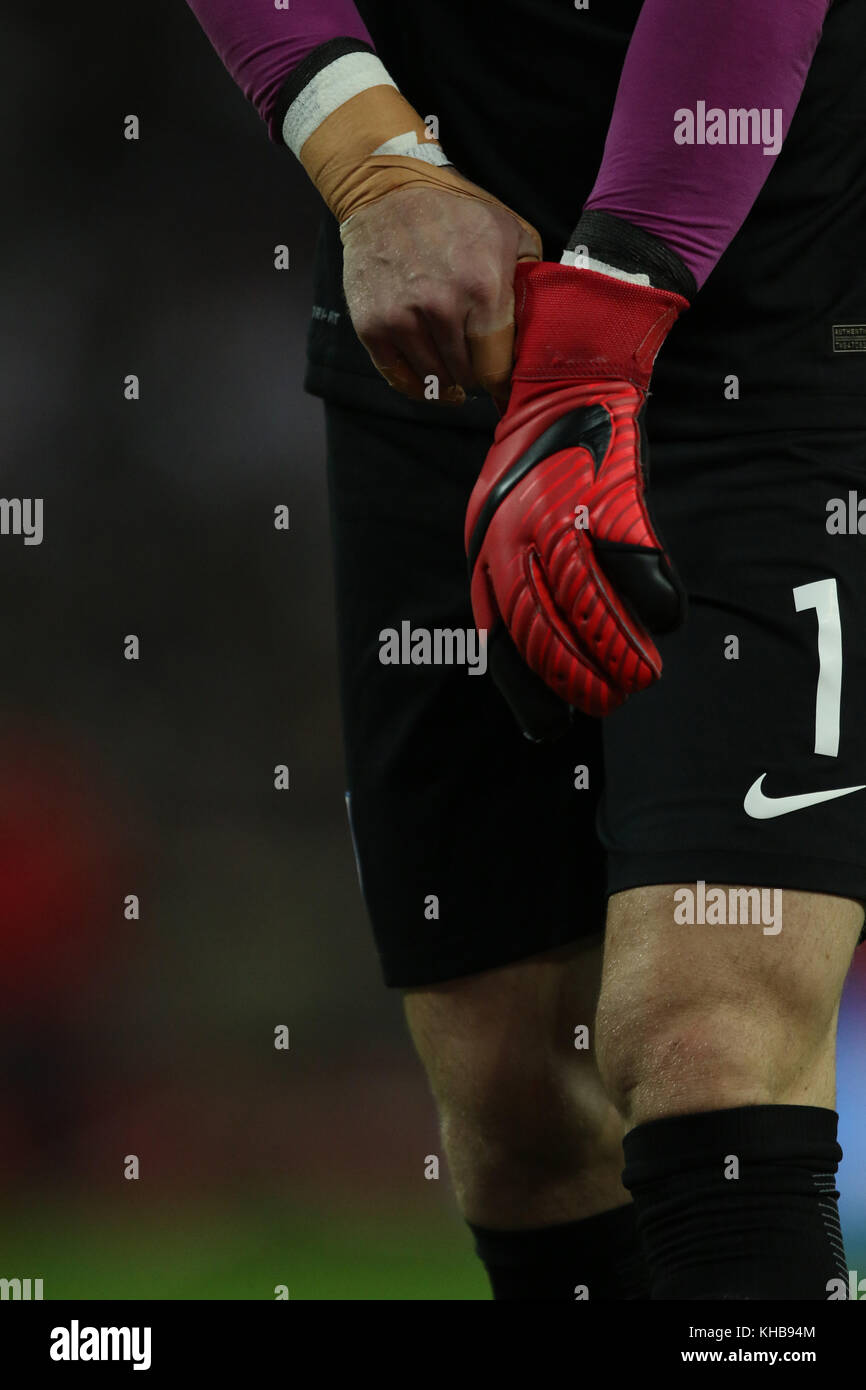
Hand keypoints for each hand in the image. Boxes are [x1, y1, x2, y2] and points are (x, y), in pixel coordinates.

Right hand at [341, 179, 540, 406]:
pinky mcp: (371, 326)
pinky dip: (416, 385)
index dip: (504, 383)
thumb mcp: (510, 232)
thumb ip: (530, 282)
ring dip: (446, 379)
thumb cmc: (455, 213)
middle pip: (466, 377)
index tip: (506, 385)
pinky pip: (399, 378)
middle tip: (477, 362)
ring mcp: (401, 319)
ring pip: (434, 381)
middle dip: (476, 374)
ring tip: (453, 367)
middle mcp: (441, 308)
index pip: (497, 369)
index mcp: (483, 289)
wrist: (386, 190)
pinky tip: (429, 376)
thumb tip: (541, 330)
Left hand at [465, 260, 688, 736]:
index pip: (501, 638)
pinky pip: (635, 565)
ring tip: (642, 679)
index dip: (527, 689)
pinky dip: (653, 601)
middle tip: (609, 702)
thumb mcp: (497, 518)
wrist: (567, 378)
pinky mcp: (609, 496)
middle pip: (547, 633)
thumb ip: (511, 577)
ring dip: (622, 653)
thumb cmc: (535, 458)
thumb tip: (534, 650)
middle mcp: (513, 539)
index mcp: (483, 549)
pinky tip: (665, 621)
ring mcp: (562, 517)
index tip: (550, 726)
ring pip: (594, 608)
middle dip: (579, 681)